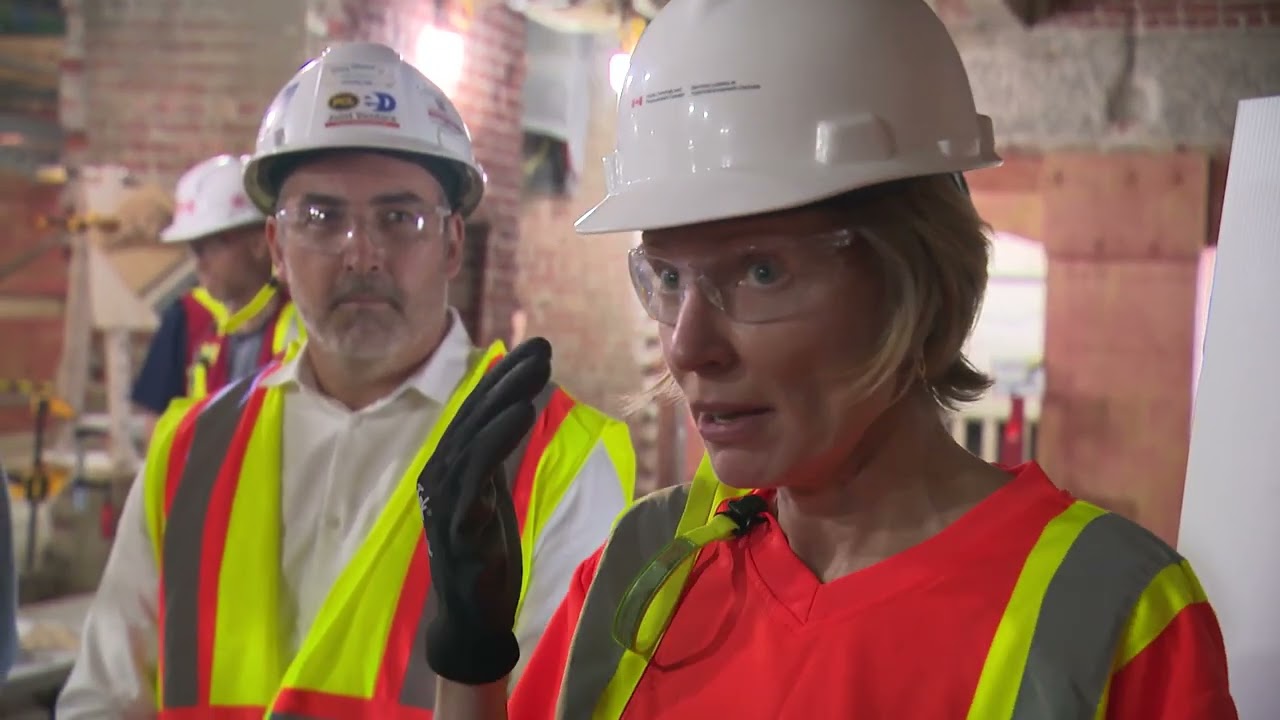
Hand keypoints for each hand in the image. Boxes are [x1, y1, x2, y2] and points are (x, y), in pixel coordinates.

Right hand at [417, 337, 551, 684]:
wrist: (472, 618)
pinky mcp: (457, 527)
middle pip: (473, 416)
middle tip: (543, 347)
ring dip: (504, 401)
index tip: (537, 348)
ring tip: (536, 373)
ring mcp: (444, 502)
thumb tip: (517, 407)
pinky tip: (523, 415)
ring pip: (472, 438)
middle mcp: (439, 476)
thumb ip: (498, 455)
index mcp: (448, 467)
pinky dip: (496, 440)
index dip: (502, 377)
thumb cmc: (484, 553)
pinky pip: (475, 475)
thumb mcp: (493, 493)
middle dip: (507, 379)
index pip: (474, 411)